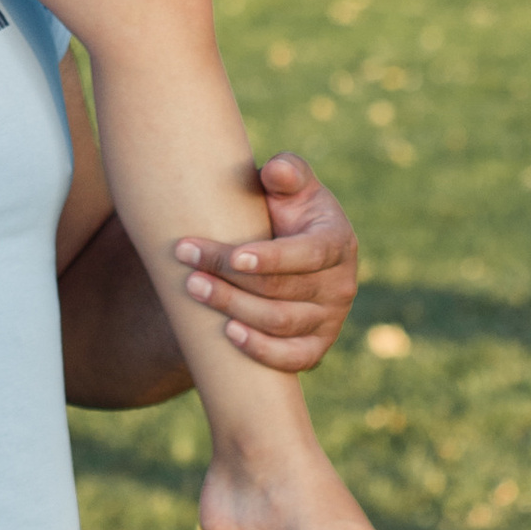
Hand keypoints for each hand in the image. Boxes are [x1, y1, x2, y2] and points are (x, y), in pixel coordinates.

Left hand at [174, 152, 358, 371]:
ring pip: (280, 323)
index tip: (234, 256)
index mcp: (337, 242)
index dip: (272, 258)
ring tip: (194, 288)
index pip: (308, 255)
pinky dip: (262, 351)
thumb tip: (277, 170)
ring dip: (234, 309)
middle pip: (282, 290)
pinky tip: (227, 333)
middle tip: (189, 266)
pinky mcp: (317, 346)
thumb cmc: (285, 209)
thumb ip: (288, 172)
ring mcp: (330, 319)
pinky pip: (294, 359)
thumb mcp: (291, 186)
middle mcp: (341, 284)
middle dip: (231, 280)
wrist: (287, 248)